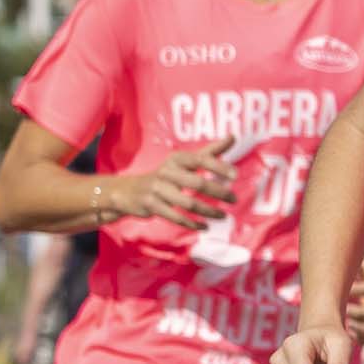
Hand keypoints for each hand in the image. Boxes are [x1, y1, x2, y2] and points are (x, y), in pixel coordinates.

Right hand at [108, 142, 234, 227]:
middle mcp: (167, 172)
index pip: (200, 159)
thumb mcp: (184, 161)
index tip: (235, 175)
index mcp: (176, 159)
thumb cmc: (166, 175)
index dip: (218, 166)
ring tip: (223, 215)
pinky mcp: (152, 206)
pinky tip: (205, 226)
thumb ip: (210, 151)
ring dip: (209, 211)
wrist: (129, 191)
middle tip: (234, 199)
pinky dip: (193, 223)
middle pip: (196, 183)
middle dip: (218, 192)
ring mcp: (158, 189)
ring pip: (188, 203)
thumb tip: (233, 137)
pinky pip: (176, 217)